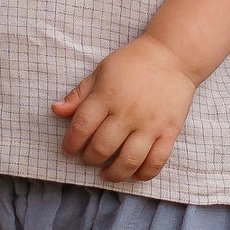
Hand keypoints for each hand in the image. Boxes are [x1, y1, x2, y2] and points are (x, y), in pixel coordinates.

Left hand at [52, 34, 196, 183]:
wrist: (173, 55)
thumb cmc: (133, 63)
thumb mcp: (101, 71)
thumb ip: (79, 94)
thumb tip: (57, 110)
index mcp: (106, 96)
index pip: (81, 127)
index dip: (71, 144)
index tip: (69, 149)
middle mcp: (127, 112)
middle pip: (102, 148)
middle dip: (90, 159)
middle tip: (90, 158)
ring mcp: (150, 124)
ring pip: (129, 160)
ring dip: (114, 173)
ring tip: (108, 173)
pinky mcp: (170, 131)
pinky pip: (157, 160)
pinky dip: (145, 173)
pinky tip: (135, 174)